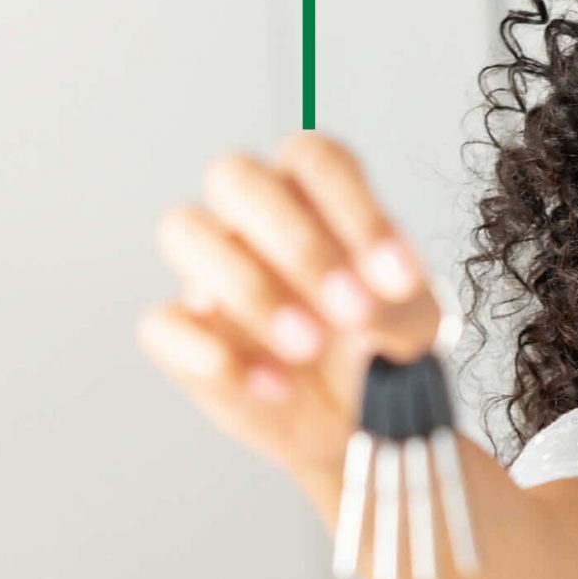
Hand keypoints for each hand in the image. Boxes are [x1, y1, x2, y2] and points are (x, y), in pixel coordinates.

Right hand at [138, 133, 442, 483]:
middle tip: (352, 309)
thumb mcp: (414, 324)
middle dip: (296, 241)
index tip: (399, 278)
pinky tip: (276, 386)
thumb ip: (398, 302)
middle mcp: (252, 218)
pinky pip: (163, 324)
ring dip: (248, 289)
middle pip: (235, 176)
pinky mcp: (184, 332)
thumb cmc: (382, 345)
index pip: (315, 159)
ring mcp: (209, 270)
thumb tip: (365, 297)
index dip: (357, 211)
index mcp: (315, 195)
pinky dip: (215, 356)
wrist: (358, 418)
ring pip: (184, 230)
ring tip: (309, 347)